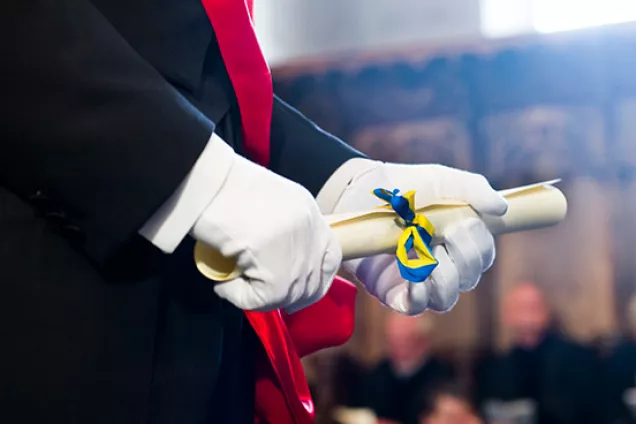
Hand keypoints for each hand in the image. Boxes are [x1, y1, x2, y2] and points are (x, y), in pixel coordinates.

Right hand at [192, 154, 341, 312]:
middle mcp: (311, 234)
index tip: (298, 284)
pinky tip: (222, 282)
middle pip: (313, 284)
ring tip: (233, 280)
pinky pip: (258, 300)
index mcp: (310, 211)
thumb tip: (274, 254)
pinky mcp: (278, 278)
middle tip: (261, 293)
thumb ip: (281, 225)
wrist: (207, 184)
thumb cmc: (225, 184)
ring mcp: (298, 256)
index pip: (331, 254)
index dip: (318, 275)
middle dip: (289, 296)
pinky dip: (236, 295)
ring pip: (286, 296)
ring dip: (258, 295)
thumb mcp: (268, 198)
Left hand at [323, 160, 506, 314]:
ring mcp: (416, 279)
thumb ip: (473, 189)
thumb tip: (501, 209)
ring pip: (446, 299)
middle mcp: (440, 263)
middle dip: (463, 260)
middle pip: (469, 280)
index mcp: (456, 240)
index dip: (479, 246)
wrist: (359, 191)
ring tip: (428, 257)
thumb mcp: (441, 179)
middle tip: (443, 235)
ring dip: (444, 280)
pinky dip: (420, 297)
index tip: (463, 224)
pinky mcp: (391, 289)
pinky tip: (414, 279)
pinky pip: (413, 307)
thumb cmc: (403, 185)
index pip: (483, 256)